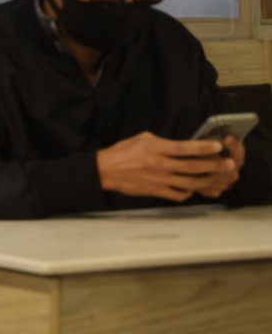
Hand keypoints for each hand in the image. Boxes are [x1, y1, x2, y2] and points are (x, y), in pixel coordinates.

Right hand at [96, 131, 236, 202]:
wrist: (106, 170)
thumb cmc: (123, 152)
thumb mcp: (142, 139)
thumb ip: (162, 142)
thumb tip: (180, 145)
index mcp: (155, 149)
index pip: (184, 148)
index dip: (203, 147)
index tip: (217, 146)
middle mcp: (159, 165)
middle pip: (193, 167)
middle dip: (214, 165)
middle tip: (228, 164)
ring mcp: (159, 180)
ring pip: (190, 183)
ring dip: (207, 181)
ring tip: (217, 178)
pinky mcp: (156, 191)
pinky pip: (179, 195)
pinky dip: (189, 192)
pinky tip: (192, 188)